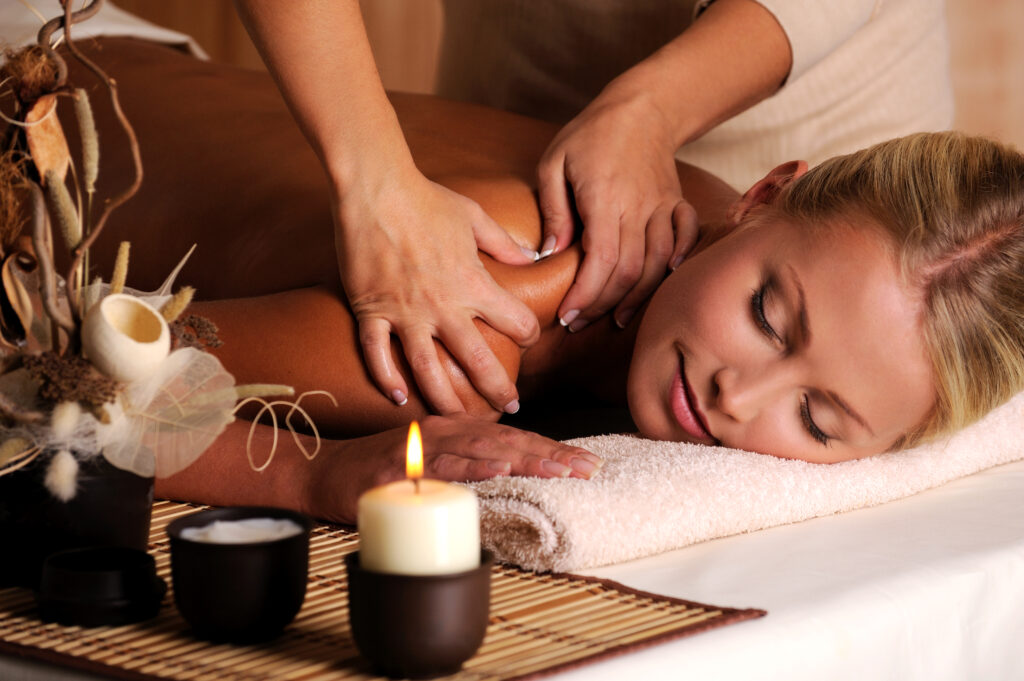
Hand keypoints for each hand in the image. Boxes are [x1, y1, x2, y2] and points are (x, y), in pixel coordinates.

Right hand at [312, 415, 602, 523]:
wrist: (323, 472)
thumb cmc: (379, 472)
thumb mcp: (431, 464)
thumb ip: (466, 466)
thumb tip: (507, 477)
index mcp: (456, 430)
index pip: (513, 439)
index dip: (551, 449)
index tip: (586, 463)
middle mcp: (445, 430)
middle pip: (508, 441)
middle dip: (551, 454)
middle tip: (589, 467)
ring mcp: (423, 445)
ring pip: (484, 449)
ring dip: (525, 458)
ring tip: (560, 469)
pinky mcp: (402, 465)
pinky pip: (443, 465)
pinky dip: (474, 466)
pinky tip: (500, 470)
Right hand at [337, 167, 540, 414]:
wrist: (375, 188)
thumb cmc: (427, 198)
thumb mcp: (475, 218)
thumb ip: (504, 244)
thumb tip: (531, 257)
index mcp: (472, 283)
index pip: (515, 321)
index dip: (528, 332)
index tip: (528, 338)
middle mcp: (442, 306)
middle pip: (477, 361)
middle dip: (497, 389)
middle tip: (508, 407)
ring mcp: (404, 312)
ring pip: (428, 370)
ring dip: (446, 400)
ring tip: (459, 419)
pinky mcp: (370, 311)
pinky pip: (377, 354)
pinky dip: (386, 379)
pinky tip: (398, 399)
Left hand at [537, 86, 697, 330]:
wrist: (643, 107)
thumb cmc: (591, 134)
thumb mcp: (554, 162)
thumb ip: (553, 209)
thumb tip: (551, 252)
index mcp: (604, 198)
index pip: (602, 260)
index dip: (586, 294)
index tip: (568, 315)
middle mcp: (638, 207)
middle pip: (629, 271)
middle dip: (603, 304)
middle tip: (581, 321)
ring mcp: (663, 206)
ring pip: (658, 263)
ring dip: (637, 296)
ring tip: (615, 317)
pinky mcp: (677, 203)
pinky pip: (686, 239)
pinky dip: (678, 263)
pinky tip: (662, 282)